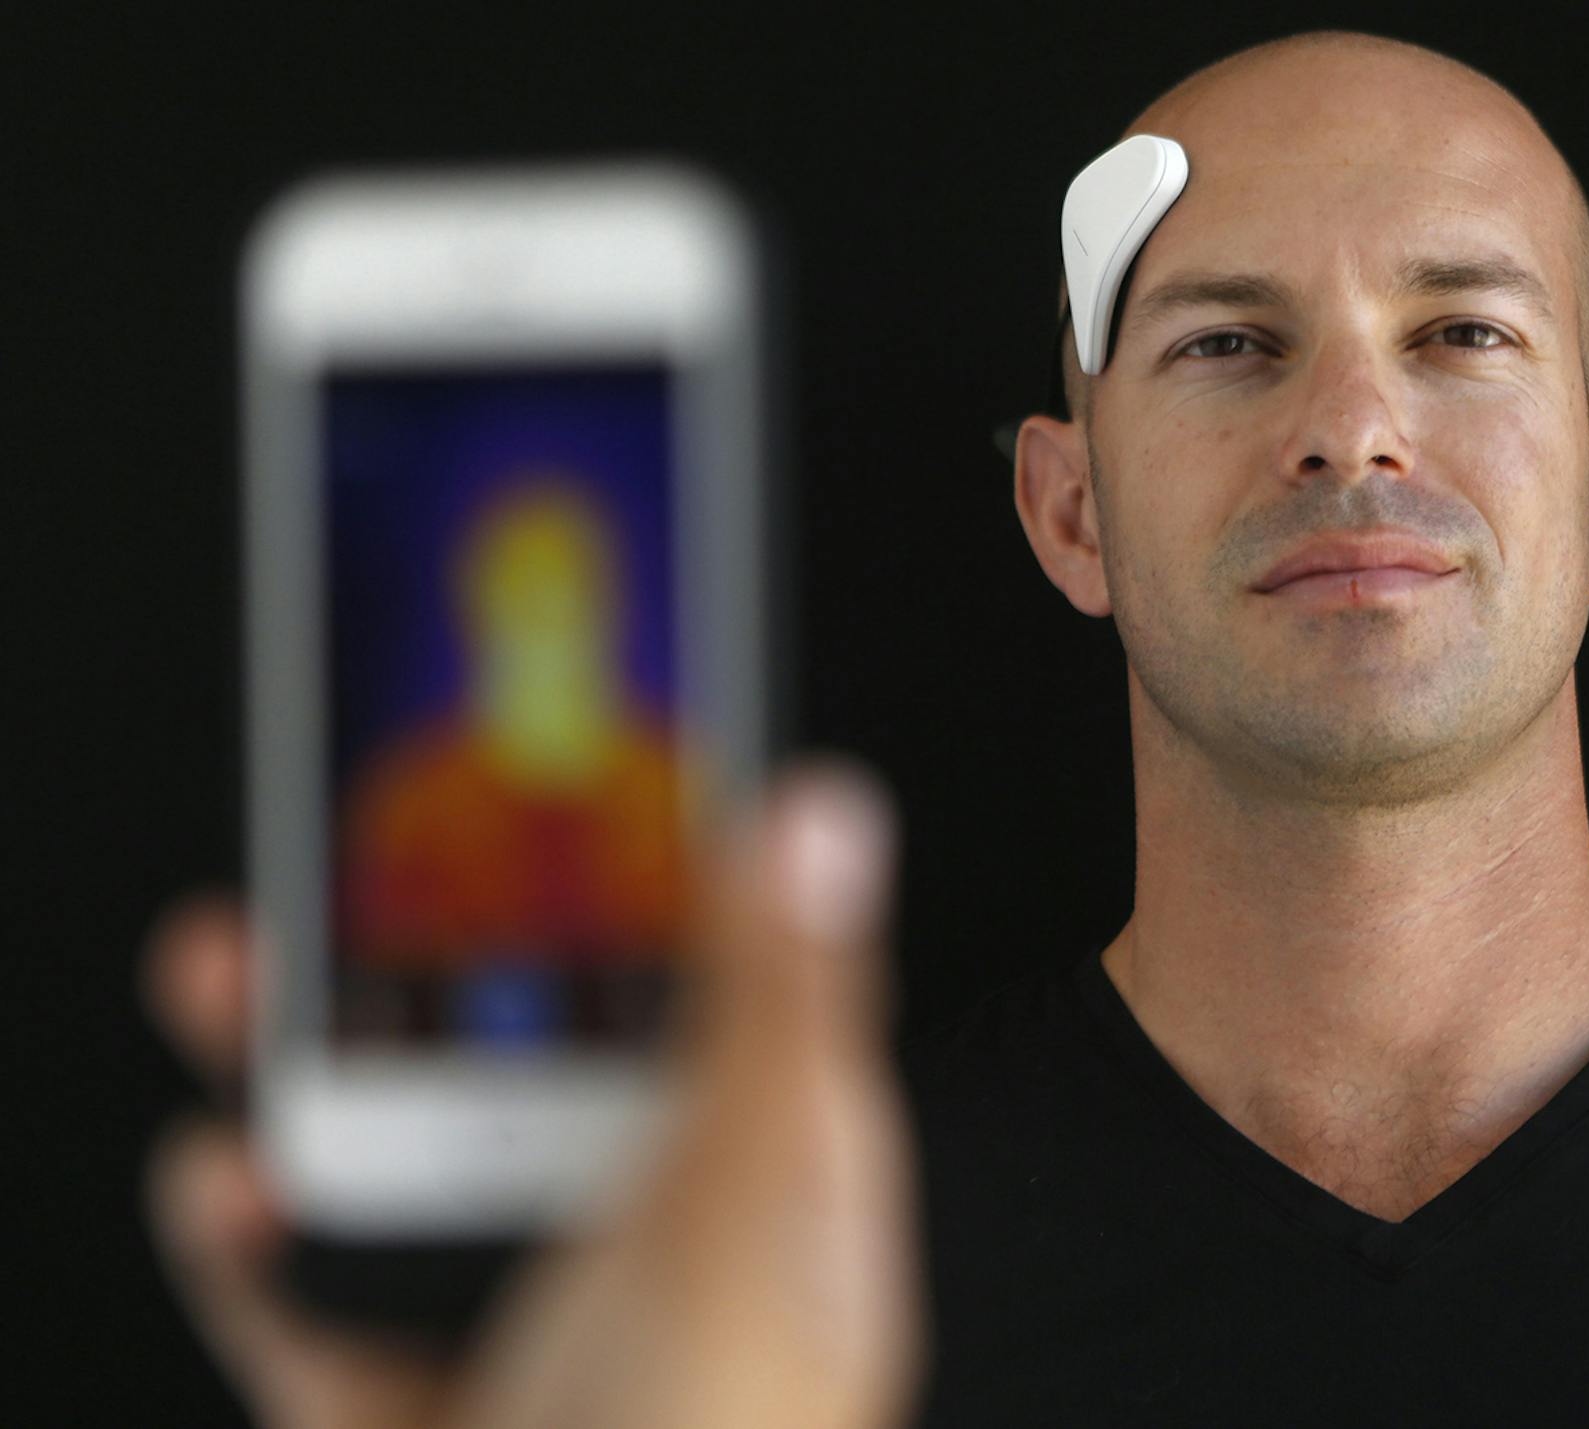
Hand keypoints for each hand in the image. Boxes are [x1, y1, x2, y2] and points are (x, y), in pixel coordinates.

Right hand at [141, 756, 928, 1427]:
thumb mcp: (758, 1207)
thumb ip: (780, 1008)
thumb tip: (822, 805)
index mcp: (766, 1167)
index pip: (703, 973)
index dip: (628, 871)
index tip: (542, 767)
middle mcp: (653, 1229)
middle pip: (525, 1049)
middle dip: (418, 951)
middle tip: (333, 850)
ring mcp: (533, 1321)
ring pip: (408, 1157)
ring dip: (307, 1067)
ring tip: (232, 965)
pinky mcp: (419, 1407)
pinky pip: (322, 1307)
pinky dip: (261, 1246)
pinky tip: (221, 1178)